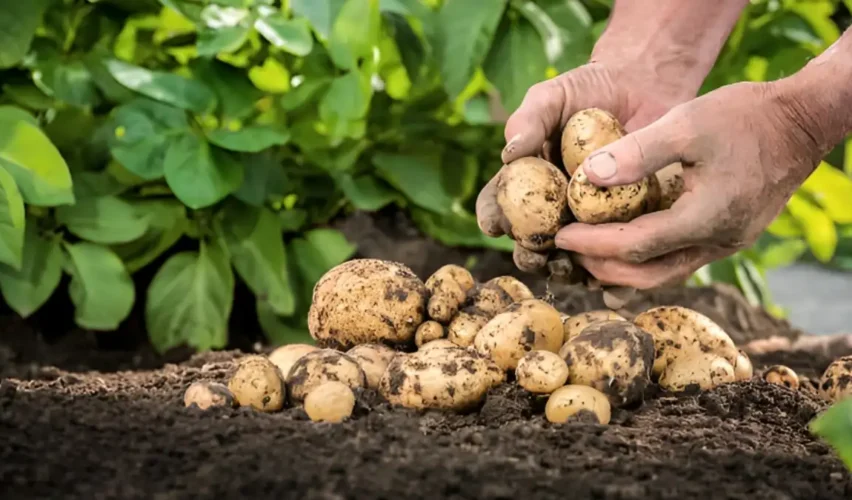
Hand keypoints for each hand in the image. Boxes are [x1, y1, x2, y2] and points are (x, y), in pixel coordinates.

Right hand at [476, 61, 690, 272]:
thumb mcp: (553, 96)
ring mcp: (590, 221)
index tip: (495, 225)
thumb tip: (509, 152)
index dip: (493, 218)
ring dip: (568, 271)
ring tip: (572, 270)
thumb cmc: (589, 89)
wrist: (644, 85)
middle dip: (530, 255)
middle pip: (533, 243)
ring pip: (573, 259)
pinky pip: (617, 258)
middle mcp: (554, 207)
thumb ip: (529, 120)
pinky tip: (616, 283)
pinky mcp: (627, 226)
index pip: (499, 205)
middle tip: (536, 255)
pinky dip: (615, 277)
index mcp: (527, 182)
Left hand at [554, 81, 823, 288]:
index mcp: (706, 218)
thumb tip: (588, 176)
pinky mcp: (727, 237)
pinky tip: (622, 247)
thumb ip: (638, 151)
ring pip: (664, 274)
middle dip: (602, 266)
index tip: (560, 235)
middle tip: (567, 249)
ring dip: (622, 269)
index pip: (635, 246)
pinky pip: (678, 260)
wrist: (801, 123)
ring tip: (587, 253)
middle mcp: (717, 242)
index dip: (593, 244)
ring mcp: (725, 244)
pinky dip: (645, 259)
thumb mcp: (687, 123)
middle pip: (647, 274)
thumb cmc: (745, 117)